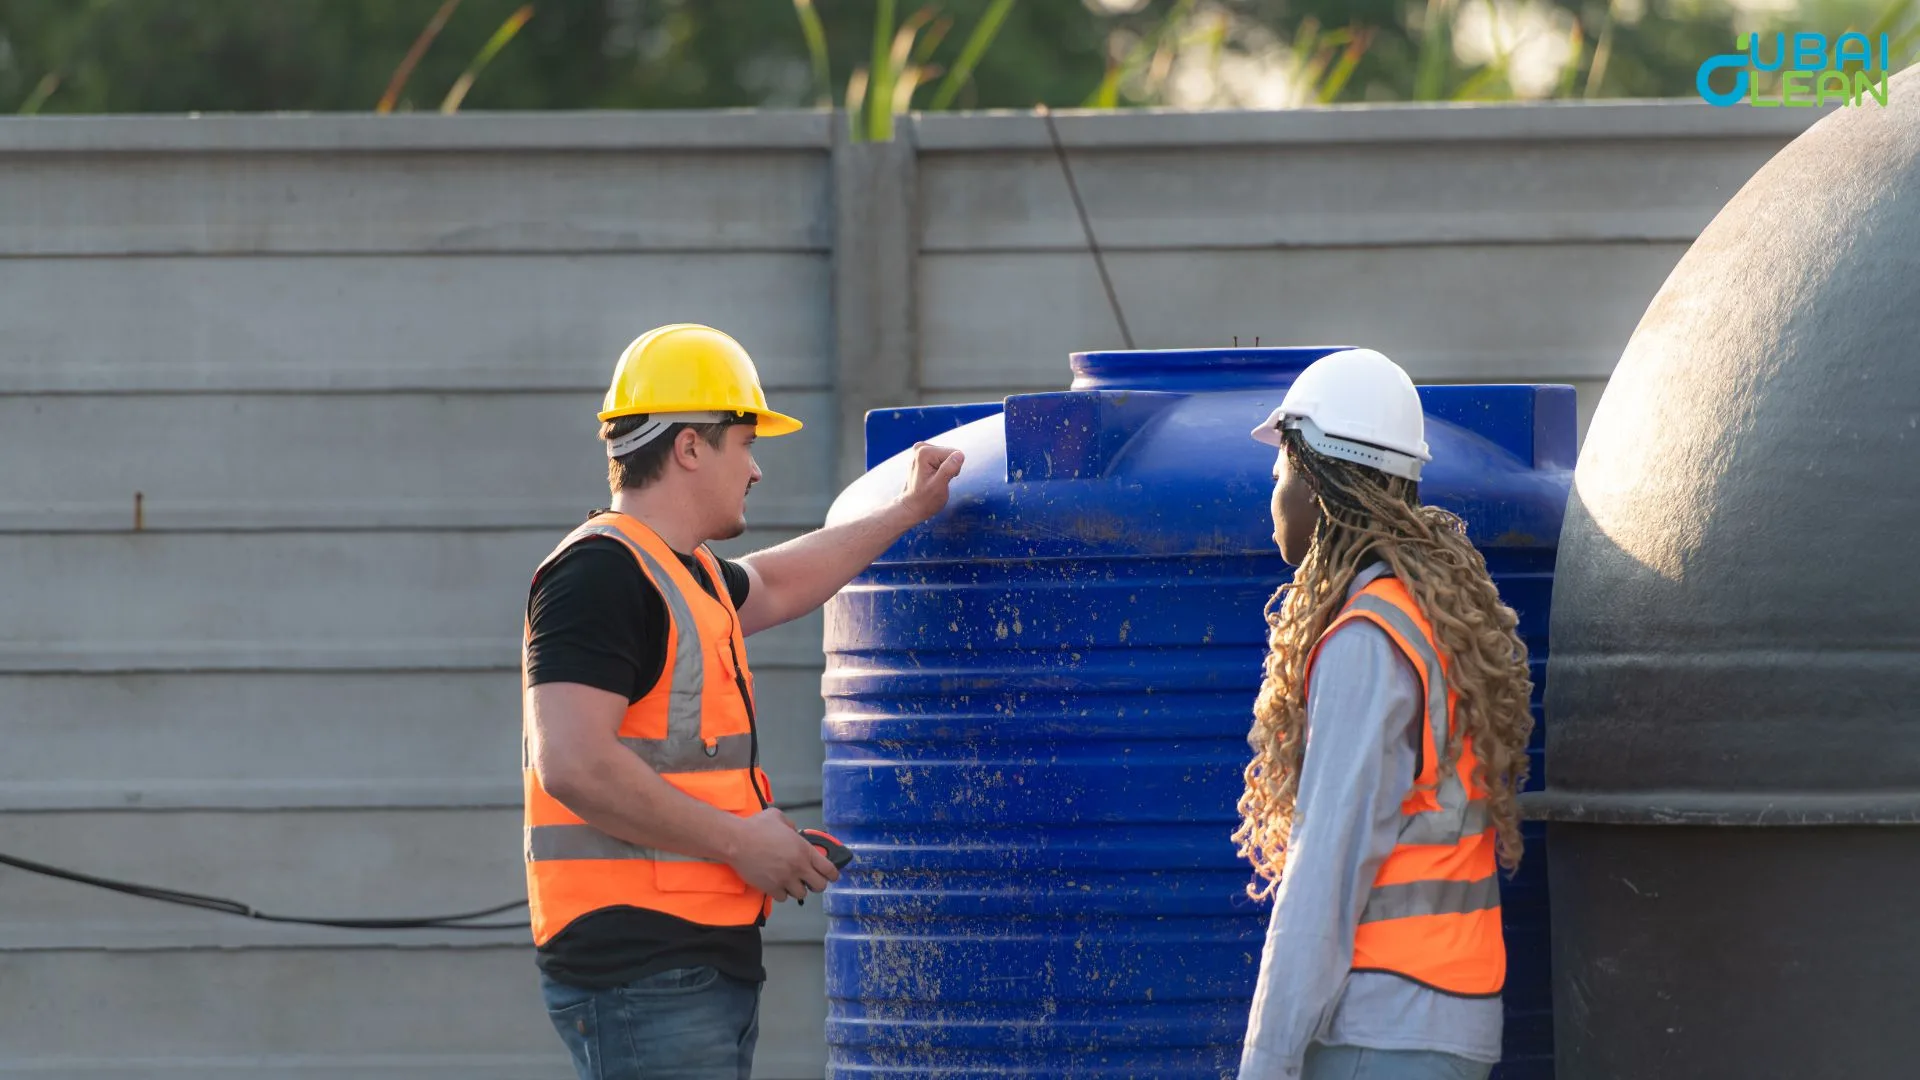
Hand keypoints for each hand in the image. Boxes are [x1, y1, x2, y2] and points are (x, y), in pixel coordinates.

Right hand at [726, 809, 840, 901]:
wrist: (736, 841)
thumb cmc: (756, 826)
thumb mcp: (779, 817)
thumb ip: (791, 826)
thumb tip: (794, 832)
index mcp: (803, 849)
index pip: (828, 868)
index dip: (833, 874)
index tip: (832, 876)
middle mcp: (798, 867)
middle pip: (819, 886)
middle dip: (817, 884)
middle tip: (810, 880)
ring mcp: (785, 879)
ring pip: (801, 894)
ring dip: (797, 888)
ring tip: (790, 881)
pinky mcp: (771, 888)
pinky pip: (783, 897)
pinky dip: (781, 893)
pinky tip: (776, 884)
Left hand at [897, 442, 964, 522]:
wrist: (912, 506)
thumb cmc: (925, 499)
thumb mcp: (939, 486)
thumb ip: (949, 469)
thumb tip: (960, 454)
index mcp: (924, 452)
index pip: (954, 453)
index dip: (953, 469)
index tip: (941, 480)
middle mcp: (921, 447)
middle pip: (951, 453)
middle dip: (949, 468)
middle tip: (938, 481)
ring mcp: (921, 449)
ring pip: (949, 456)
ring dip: (946, 469)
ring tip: (934, 480)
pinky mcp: (924, 453)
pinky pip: (943, 457)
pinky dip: (942, 468)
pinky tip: (933, 476)